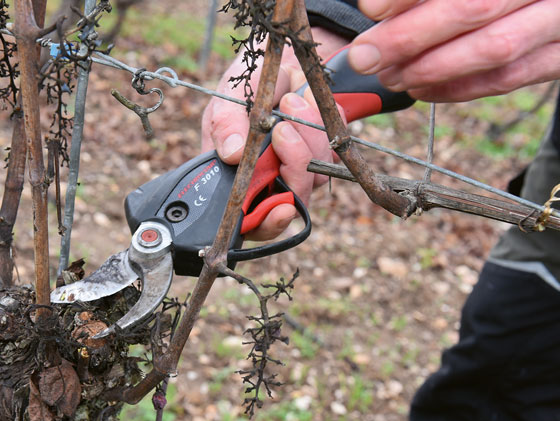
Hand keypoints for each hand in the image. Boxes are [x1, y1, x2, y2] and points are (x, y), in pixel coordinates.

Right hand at [201, 28, 347, 239]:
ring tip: (289, 101)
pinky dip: (323, 120)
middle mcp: (271, 180)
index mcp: (238, 179)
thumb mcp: (227, 100)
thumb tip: (231, 153)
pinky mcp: (324, 152)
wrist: (278, 59)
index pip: (254, 221)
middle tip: (283, 127)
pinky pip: (334, 147)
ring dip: (309, 136)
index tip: (282, 208)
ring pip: (317, 173)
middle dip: (295, 164)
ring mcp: (299, 168)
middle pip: (293, 198)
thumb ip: (225, 125)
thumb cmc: (245, 85)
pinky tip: (304, 99)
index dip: (269, 223)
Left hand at [349, 0, 559, 101]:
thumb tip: (383, 6)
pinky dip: (459, 88)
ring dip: (431, 67)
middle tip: (366, 53)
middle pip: (474, 8)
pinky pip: (507, 80)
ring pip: (493, 50)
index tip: (372, 7)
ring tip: (388, 74)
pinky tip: (421, 87)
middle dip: (410, 35)